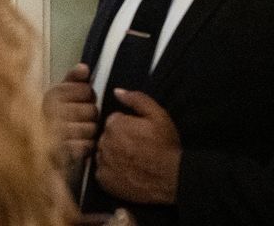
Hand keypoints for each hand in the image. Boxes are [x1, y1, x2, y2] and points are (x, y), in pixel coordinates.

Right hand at [44, 63, 98, 166]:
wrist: (27, 147)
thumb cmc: (47, 117)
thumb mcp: (56, 95)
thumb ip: (72, 80)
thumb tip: (85, 68)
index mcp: (52, 95)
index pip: (87, 90)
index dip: (87, 96)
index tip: (80, 101)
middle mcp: (53, 111)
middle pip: (92, 110)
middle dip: (89, 115)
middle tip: (79, 119)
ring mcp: (58, 132)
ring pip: (92, 128)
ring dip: (88, 132)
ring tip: (77, 132)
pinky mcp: (63, 152)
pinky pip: (88, 146)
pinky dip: (85, 146)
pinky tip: (76, 144)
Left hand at [94, 89, 180, 204]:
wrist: (172, 179)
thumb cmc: (166, 146)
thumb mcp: (158, 115)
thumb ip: (136, 99)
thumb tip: (117, 91)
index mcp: (114, 124)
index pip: (113, 121)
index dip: (126, 127)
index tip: (138, 134)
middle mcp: (104, 142)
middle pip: (106, 137)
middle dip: (118, 140)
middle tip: (136, 149)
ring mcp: (103, 162)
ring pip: (102, 153)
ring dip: (112, 155)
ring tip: (131, 161)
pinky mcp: (103, 180)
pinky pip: (101, 171)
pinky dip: (110, 172)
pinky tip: (125, 172)